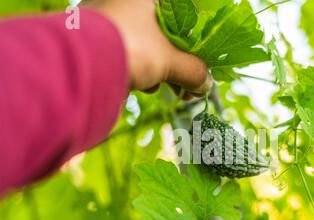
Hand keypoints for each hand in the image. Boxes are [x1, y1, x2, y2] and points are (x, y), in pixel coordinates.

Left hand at [84, 0, 212, 97]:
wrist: (75, 66)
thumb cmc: (130, 48)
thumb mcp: (168, 60)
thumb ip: (192, 70)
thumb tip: (207, 83)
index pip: (180, 13)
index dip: (194, 37)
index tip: (202, 57)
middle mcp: (124, 1)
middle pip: (162, 31)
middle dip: (177, 60)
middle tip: (187, 81)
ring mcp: (106, 17)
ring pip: (144, 43)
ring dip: (159, 67)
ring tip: (166, 87)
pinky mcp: (95, 37)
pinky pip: (126, 51)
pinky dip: (138, 68)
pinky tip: (143, 86)